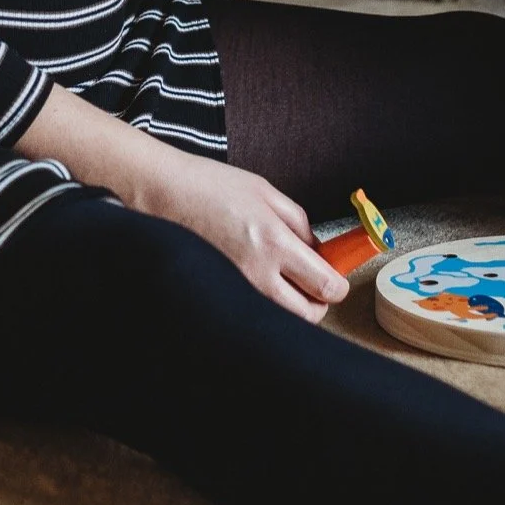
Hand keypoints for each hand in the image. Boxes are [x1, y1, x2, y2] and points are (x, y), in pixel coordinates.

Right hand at [120, 148, 348, 318]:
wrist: (166, 193)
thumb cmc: (211, 186)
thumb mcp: (267, 192)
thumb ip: (299, 222)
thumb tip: (317, 249)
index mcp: (275, 243)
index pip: (326, 286)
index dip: (338, 285)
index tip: (337, 275)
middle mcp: (257, 274)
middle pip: (309, 315)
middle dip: (319, 301)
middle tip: (315, 281)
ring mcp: (238, 288)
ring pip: (282, 317)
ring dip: (293, 304)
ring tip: (286, 277)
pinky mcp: (221, 292)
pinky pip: (256, 309)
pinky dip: (267, 302)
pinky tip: (260, 277)